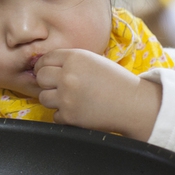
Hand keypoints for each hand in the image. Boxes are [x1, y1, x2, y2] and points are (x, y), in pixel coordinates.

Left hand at [34, 49, 162, 140]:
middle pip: (40, 77)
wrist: (133, 104)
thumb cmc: (116, 81)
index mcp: (75, 58)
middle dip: (47, 82)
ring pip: (43, 97)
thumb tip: (45, 67)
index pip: (45, 59)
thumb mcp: (93, 60)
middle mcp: (68, 76)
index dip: (45, 66)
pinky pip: (54, 115)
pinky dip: (63, 115)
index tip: (49, 72)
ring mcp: (67, 97)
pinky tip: (78, 111)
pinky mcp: (69, 116)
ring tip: (68, 99)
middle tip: (58, 87)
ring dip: (53, 99)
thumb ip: (70, 61)